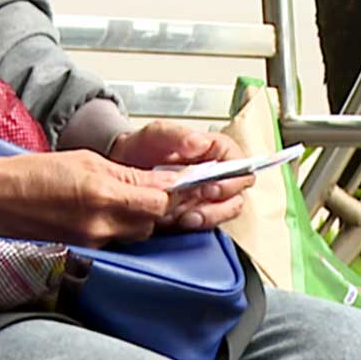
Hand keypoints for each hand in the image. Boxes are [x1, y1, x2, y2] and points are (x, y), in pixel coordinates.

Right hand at [0, 150, 172, 244]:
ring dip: (135, 219)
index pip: (159, 200)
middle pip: (151, 221)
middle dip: (153, 205)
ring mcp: (91, 243)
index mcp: (103, 193)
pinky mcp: (82, 255)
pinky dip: (114, 230)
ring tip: (114, 202)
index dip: (170, 191)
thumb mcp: (86, 160)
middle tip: (143, 190)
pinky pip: (114, 244)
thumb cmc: (33, 175)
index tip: (173, 182)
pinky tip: (98, 217)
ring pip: (135, 234)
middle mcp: (100, 224)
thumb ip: (127, 174)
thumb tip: (160, 179)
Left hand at [108, 121, 253, 232]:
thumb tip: (200, 143)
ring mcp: (207, 195)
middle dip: (223, 199)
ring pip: (227, 210)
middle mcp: (216, 173)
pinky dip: (195, 226)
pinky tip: (178, 222)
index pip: (239, 161)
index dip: (233, 174)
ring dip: (211, 216)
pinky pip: (207, 224)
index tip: (213, 182)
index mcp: (213, 150)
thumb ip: (178, 135)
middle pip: (238, 190)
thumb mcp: (156, 134)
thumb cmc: (141, 148)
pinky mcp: (196, 213)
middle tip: (200, 200)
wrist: (121, 170)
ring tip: (187, 216)